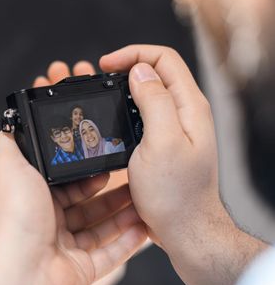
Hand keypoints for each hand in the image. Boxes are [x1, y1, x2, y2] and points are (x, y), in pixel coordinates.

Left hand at [0, 133, 146, 284]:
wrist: (20, 273)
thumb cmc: (12, 218)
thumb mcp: (6, 164)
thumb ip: (10, 142)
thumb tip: (12, 123)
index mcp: (31, 196)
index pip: (63, 177)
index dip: (85, 166)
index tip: (106, 153)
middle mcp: (46, 220)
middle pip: (85, 200)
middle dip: (111, 187)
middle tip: (135, 174)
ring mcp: (63, 246)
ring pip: (100, 225)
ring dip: (124, 212)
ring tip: (147, 197)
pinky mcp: (79, 269)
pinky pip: (110, 254)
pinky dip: (129, 242)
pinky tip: (145, 226)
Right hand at [100, 45, 267, 284]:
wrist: (184, 229)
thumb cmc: (175, 194)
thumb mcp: (162, 143)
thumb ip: (154, 101)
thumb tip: (141, 70)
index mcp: (189, 106)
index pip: (163, 59)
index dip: (133, 55)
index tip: (106, 65)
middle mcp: (184, 113)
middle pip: (155, 72)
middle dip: (124, 67)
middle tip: (96, 76)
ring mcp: (173, 128)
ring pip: (147, 93)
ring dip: (121, 88)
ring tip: (97, 93)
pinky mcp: (162, 143)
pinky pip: (142, 114)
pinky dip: (123, 109)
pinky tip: (109, 118)